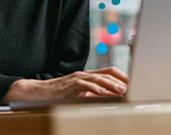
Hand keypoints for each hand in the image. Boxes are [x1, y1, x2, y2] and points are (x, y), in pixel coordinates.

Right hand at [2, 67, 128, 103]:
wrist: (37, 93)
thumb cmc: (58, 96)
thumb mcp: (78, 95)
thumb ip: (92, 95)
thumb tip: (108, 99)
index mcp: (88, 76)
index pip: (109, 72)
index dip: (122, 76)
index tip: (133, 83)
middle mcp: (84, 74)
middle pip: (107, 72)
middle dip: (120, 79)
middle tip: (131, 87)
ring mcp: (77, 78)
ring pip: (98, 78)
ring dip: (111, 84)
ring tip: (121, 90)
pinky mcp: (69, 85)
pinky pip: (84, 85)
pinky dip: (95, 88)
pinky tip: (103, 93)